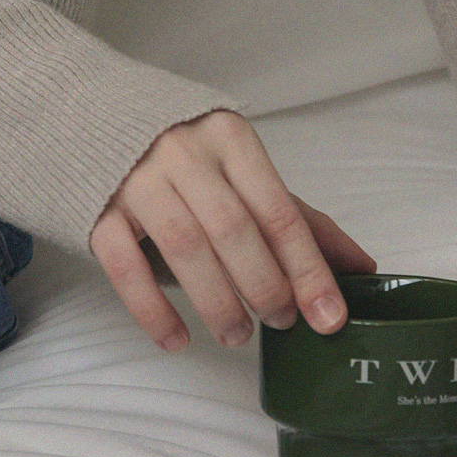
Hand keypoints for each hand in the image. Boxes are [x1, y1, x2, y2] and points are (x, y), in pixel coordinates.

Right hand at [89, 109, 377, 352]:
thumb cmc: (186, 153)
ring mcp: (136, 179)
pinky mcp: (98, 209)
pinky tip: (178, 339)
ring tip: (237, 333)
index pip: (278, 210)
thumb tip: (361, 268)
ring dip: (217, 301)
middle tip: (280, 321)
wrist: (96, 117)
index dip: (308, 268)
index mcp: (229, 137)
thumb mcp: (244, 172)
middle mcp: (184, 152)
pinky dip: (154, 310)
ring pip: (184, 248)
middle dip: (264, 285)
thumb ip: (298, 219)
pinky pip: (126, 266)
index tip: (328, 316)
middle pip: (233, 229)